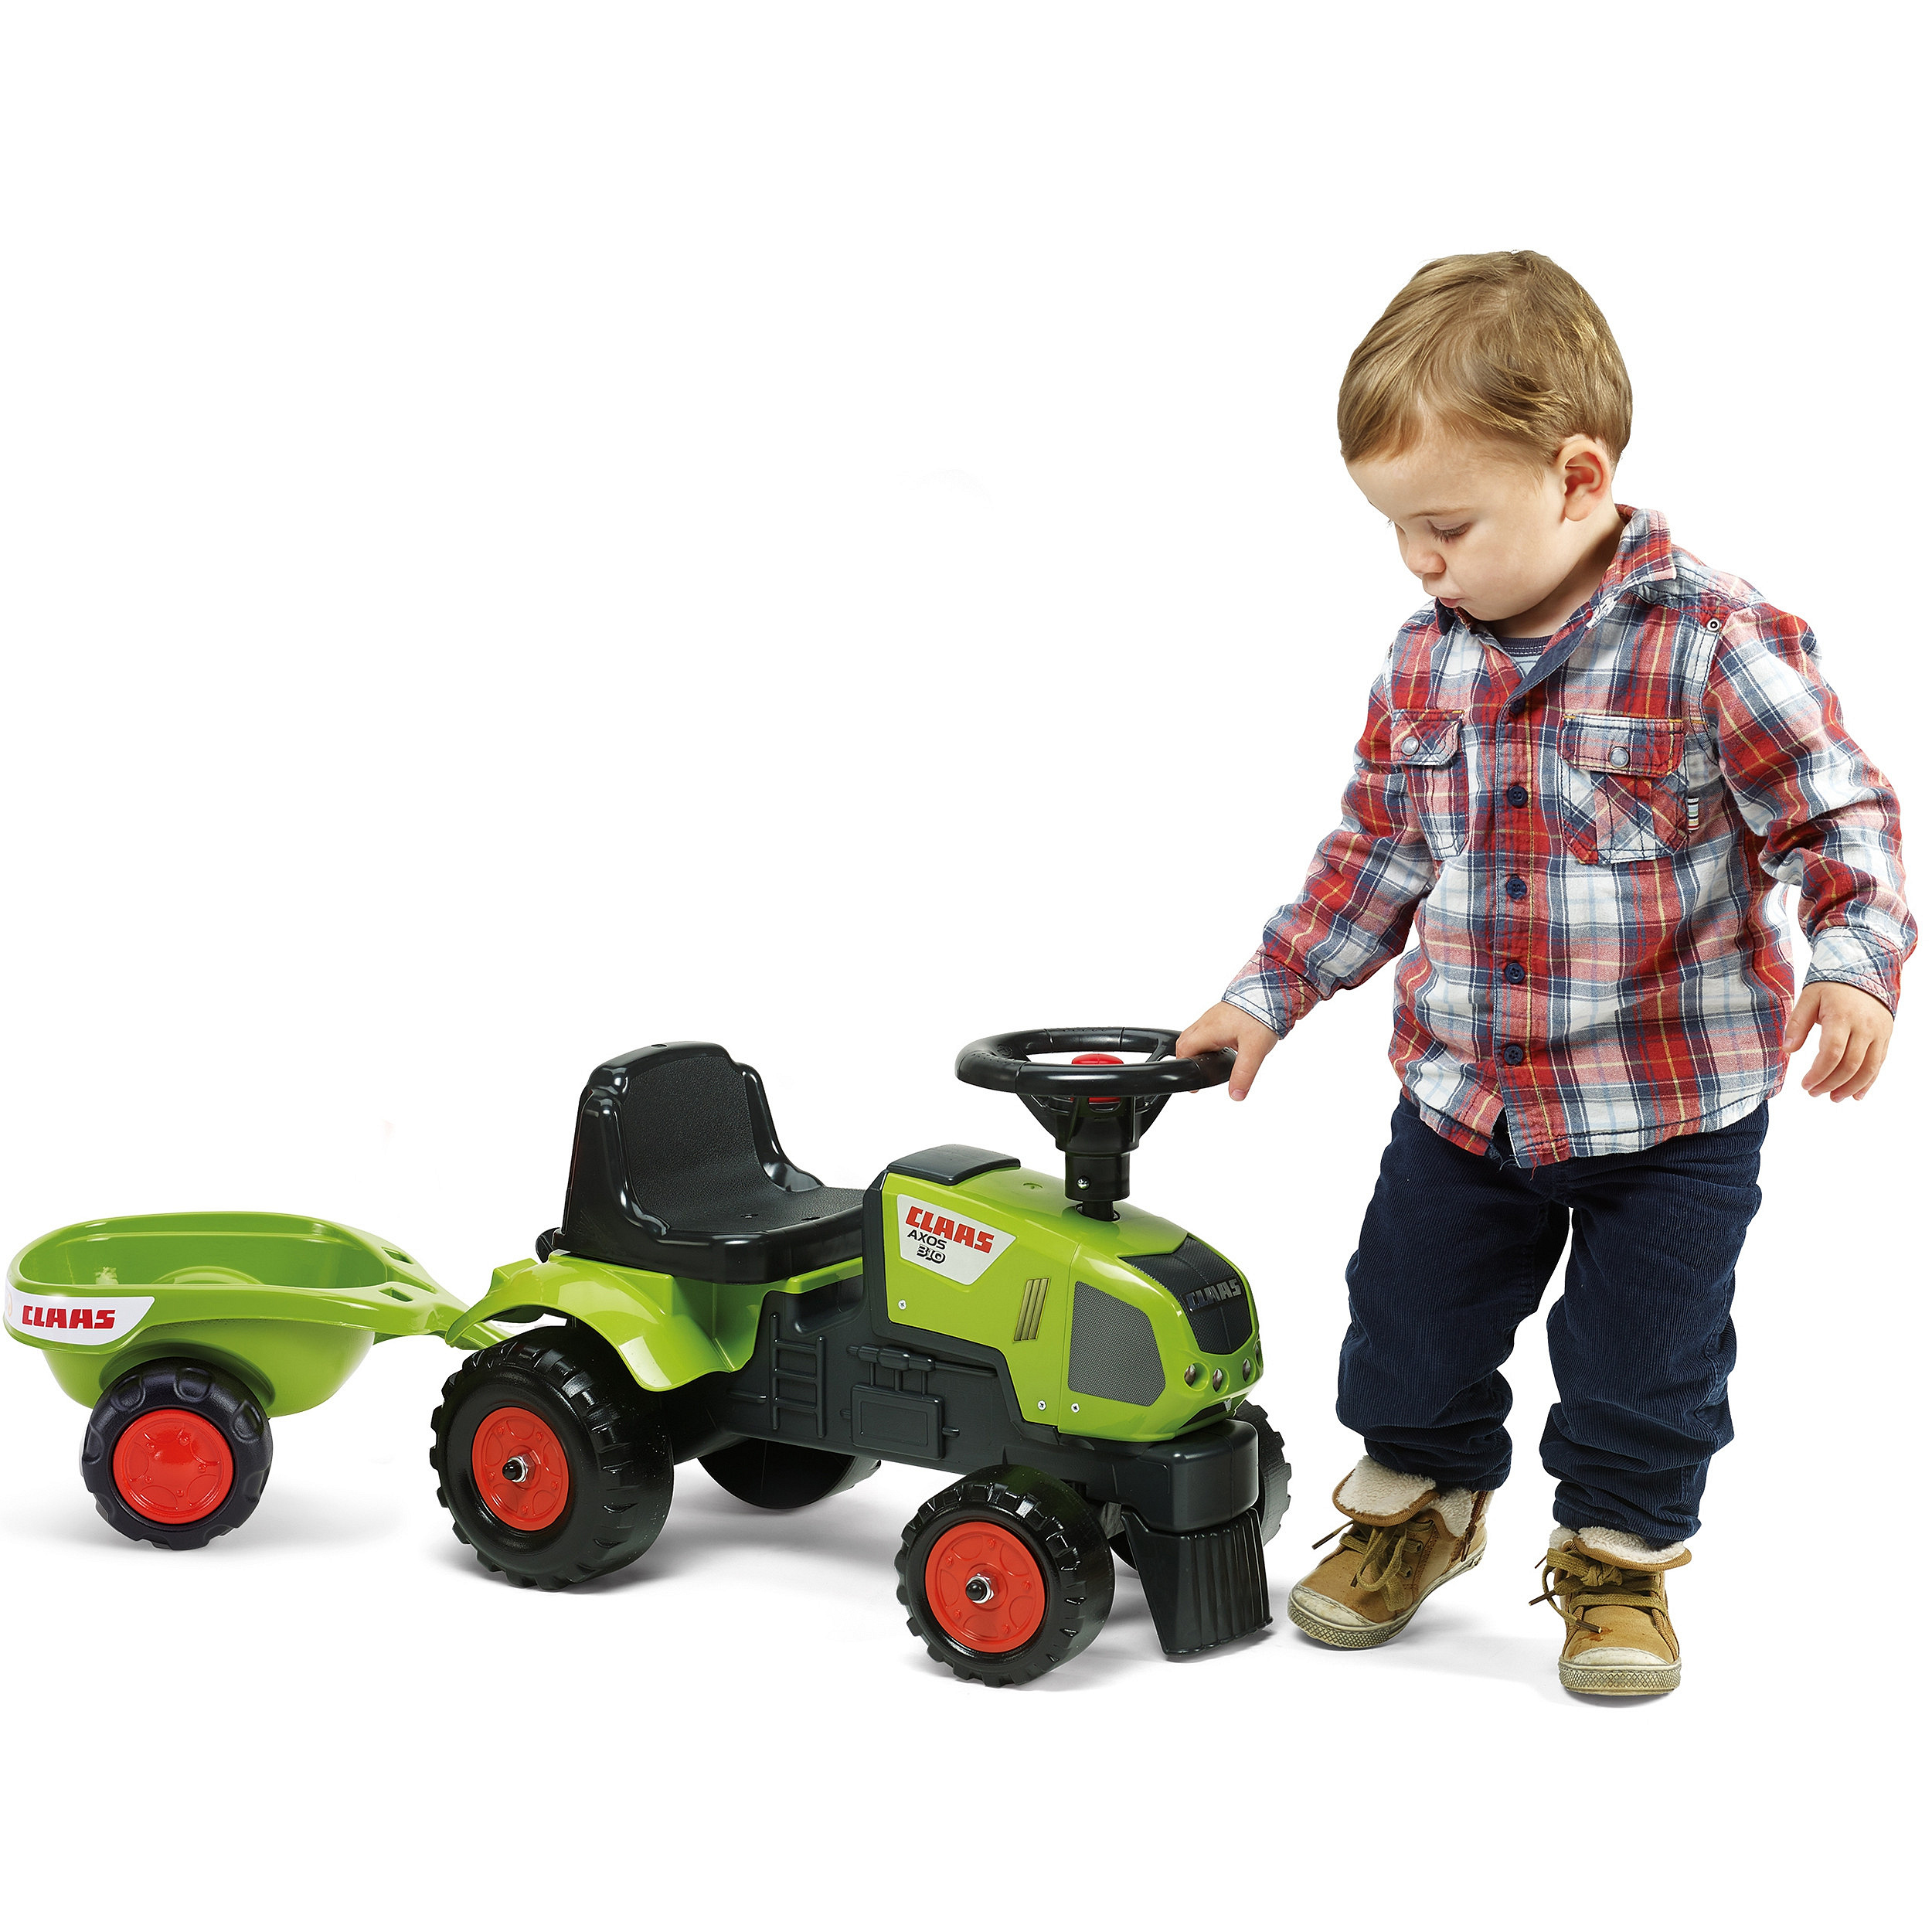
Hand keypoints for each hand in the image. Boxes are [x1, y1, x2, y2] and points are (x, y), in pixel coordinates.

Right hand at [1176, 1001, 1282, 1101]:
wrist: (1271, 990)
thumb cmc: (1261, 1015)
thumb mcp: (1254, 1050)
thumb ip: (1243, 1074)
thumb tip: (1236, 1095)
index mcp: (1208, 1030)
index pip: (1184, 1050)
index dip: (1185, 1067)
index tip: (1194, 1083)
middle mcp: (1207, 1021)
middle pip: (1185, 1041)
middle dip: (1188, 1058)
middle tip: (1198, 1072)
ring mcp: (1214, 1016)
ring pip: (1197, 1034)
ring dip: (1199, 1048)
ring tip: (1210, 1062)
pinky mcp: (1223, 1013)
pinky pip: (1208, 1028)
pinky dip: (1209, 1039)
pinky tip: (1223, 1045)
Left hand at [1782, 981, 1892, 1100]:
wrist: (1863, 970)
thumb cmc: (1830, 985)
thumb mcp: (1808, 998)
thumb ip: (1797, 1024)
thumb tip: (1787, 1050)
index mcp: (1842, 1017)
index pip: (1831, 1053)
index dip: (1818, 1073)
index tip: (1804, 1084)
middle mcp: (1864, 1027)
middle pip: (1850, 1065)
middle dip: (1831, 1084)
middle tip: (1814, 1093)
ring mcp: (1878, 1032)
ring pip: (1869, 1068)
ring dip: (1850, 1088)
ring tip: (1833, 1098)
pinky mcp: (1886, 1036)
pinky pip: (1879, 1063)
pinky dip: (1869, 1081)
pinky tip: (1856, 1094)